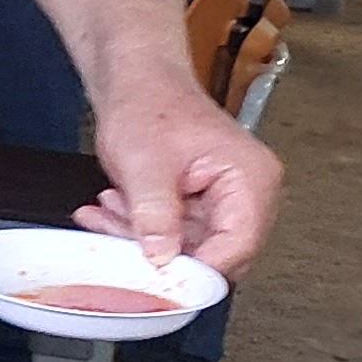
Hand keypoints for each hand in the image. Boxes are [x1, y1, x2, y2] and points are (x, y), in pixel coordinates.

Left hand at [78, 82, 281, 275]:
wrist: (135, 82)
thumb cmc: (149, 103)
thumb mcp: (145, 162)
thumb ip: (155, 214)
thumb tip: (162, 258)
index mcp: (252, 179)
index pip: (238, 246)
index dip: (198, 269)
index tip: (161, 279)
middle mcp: (247, 194)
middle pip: (215, 253)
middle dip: (164, 254)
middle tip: (123, 247)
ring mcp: (223, 201)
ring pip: (187, 248)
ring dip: (143, 239)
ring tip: (109, 214)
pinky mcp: (199, 205)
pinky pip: (172, 234)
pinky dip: (139, 228)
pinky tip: (112, 211)